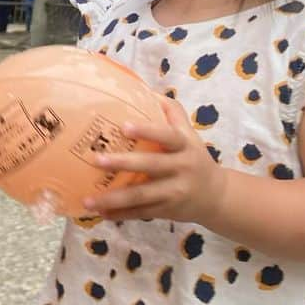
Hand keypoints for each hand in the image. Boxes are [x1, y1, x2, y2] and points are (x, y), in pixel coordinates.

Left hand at [83, 95, 226, 224]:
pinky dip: (120, 215)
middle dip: (122, 164)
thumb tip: (146, 89)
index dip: (147, 131)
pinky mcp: (168, 211)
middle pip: (151, 166)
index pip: (167, 135)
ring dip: (113, 199)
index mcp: (185, 146)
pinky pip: (141, 213)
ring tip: (87, 200)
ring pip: (142, 196)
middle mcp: (182, 168)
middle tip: (95, 159)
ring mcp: (175, 192)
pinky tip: (99, 214)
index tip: (124, 127)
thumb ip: (171, 111)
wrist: (216, 196)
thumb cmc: (193, 156)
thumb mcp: (189, 133)